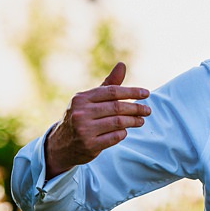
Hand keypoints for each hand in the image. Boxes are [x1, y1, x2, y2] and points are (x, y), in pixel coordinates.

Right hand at [44, 62, 150, 178]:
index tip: (146, 94)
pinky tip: (126, 131)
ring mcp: (84, 130)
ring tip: (141, 120)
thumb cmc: (81, 117)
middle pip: (116, 108)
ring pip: (117, 123)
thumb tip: (122, 65)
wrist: (61, 145)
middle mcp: (81, 113)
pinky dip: (123, 133)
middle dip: (135, 108)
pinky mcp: (89, 145)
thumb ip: (108, 84)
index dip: (131, 92)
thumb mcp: (90, 100)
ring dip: (133, 121)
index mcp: (81, 98)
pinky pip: (114, 137)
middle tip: (148, 110)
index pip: (111, 91)